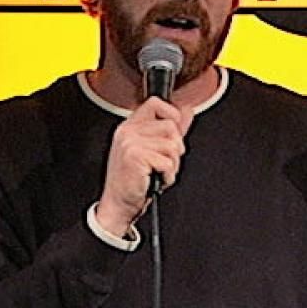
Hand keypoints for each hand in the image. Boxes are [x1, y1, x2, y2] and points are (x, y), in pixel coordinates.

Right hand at [95, 97, 192, 235]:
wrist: (119, 205)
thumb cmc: (134, 181)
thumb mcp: (154, 150)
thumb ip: (171, 129)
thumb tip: (187, 111)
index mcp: (130, 126)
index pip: (155, 103)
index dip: (171, 114)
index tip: (173, 133)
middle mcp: (128, 131)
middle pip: (171, 126)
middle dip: (175, 149)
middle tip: (163, 163)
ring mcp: (130, 142)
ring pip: (172, 145)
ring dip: (172, 165)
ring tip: (158, 172)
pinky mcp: (135, 156)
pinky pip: (168, 162)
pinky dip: (168, 176)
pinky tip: (156, 180)